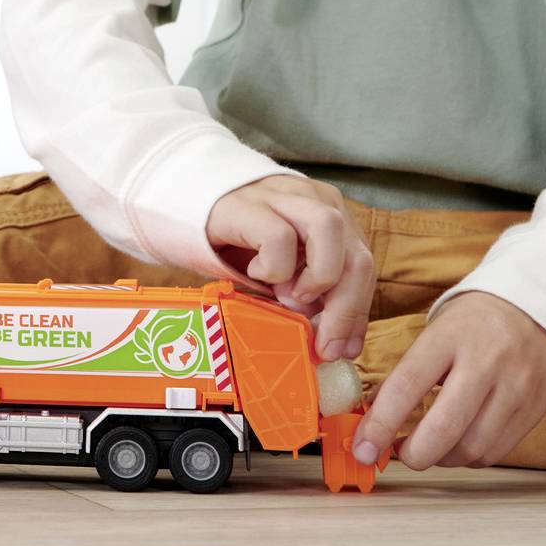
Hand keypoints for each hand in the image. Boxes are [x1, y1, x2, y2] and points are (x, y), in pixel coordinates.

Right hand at [205, 174, 375, 362]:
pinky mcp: (247, 205)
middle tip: (324, 343)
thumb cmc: (239, 241)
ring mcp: (283, 197)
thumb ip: (309, 295)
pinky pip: (278, 237)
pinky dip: (274, 267)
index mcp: (329, 216)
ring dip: (318, 277)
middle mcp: (314, 200)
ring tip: (291, 297)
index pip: (363, 264)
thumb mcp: (282, 270)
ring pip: (329, 230)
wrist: (183, 199)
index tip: (347, 348)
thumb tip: (335, 340)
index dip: (359, 311)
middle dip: (348, 308)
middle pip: (356, 253)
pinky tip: (257, 273)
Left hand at [351, 290, 545, 469]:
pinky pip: (494, 452)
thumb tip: (375, 420)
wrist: (540, 307)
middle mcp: (486, 361)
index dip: (380, 423)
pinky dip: (468, 457)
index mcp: (451, 335)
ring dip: (441, 458)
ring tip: (428, 447)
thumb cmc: (477, 322)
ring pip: (470, 448)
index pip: (408, 384)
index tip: (362, 447)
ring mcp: (514, 388)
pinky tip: (458, 442)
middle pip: (444, 428)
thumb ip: (410, 371)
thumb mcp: (439, 330)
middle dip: (413, 454)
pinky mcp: (533, 409)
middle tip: (396, 454)